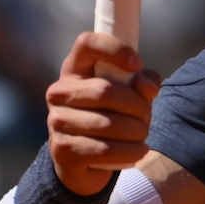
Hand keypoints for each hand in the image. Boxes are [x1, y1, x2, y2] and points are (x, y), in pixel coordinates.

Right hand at [46, 30, 157, 193]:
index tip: (136, 64)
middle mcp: (59, 92)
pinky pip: (105, 150)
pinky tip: (137, 151)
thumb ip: (143, 83)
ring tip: (142, 135)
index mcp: (75, 69)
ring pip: (109, 124)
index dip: (114, 49)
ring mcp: (56, 121)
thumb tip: (148, 87)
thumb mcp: (130, 95)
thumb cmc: (110, 116)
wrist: (83, 160)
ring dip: (136, 132)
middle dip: (136, 106)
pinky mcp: (62, 149)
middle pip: (106, 91)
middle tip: (145, 117)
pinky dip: (130, 152)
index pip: (87, 43)